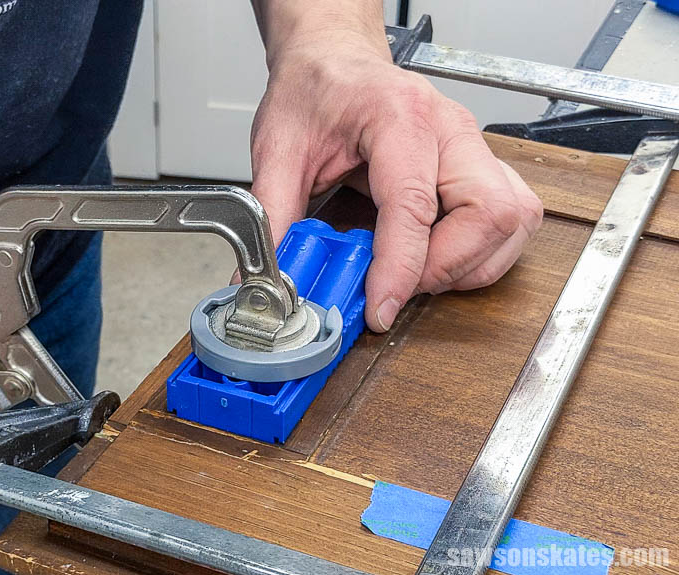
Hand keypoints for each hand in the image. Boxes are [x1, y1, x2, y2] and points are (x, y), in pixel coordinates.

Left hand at [250, 10, 542, 331]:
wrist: (334, 61)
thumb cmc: (315, 90)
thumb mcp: (278, 149)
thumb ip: (273, 214)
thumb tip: (269, 277)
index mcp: (398, 117)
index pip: (416, 204)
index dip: (401, 266)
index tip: (380, 307)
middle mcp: (450, 129)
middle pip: (489, 214)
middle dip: (446, 267)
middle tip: (396, 287)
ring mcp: (473, 146)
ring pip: (511, 222)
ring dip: (469, 265)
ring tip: (414, 274)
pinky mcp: (481, 165)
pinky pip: (509, 221)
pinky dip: (480, 253)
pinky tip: (437, 257)